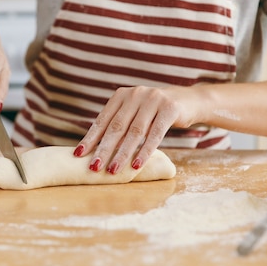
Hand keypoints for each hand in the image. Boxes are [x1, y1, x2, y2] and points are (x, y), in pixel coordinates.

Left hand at [74, 85, 191, 173]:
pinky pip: (155, 134)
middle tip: (93, 167)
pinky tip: (136, 165)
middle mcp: (134, 95)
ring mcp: (153, 100)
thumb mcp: (134, 114)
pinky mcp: (170, 109)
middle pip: (116, 127)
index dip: (90, 138)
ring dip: (122, 153)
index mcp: (120, 96)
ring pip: (134, 132)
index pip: (102, 120)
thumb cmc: (154, 113)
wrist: (188, 101)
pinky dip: (145, 151)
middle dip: (103, 149)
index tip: (78, 154)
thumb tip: (95, 151)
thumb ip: (119, 125)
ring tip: (112, 170)